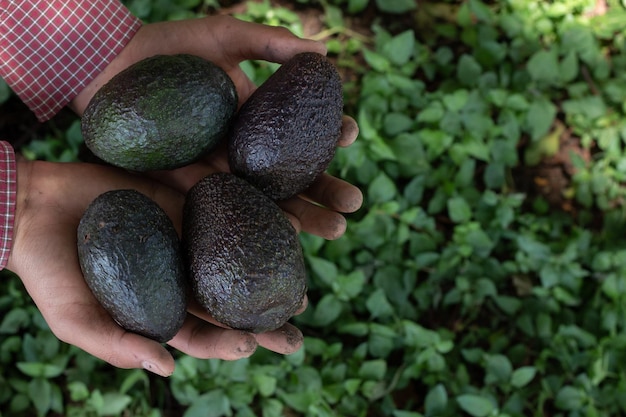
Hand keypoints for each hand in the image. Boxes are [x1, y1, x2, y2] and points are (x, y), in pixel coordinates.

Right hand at [6, 160, 304, 376]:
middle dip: (262, 320)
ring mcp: (185, 241)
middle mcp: (179, 277)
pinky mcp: (185, 205)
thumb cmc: (49, 271)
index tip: (251, 346)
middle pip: (228, 303)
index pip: (201, 335)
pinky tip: (283, 227)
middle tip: (296, 332)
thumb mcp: (74, 318)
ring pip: (236, 261)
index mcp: (158, 310)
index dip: (225, 343)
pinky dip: (252, 223)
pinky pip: (225, 215)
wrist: (35, 208)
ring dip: (268, 273)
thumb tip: (167, 368)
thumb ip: (117, 345)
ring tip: (300, 284)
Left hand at [71, 15, 363, 238]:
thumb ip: (271, 44)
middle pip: (292, 177)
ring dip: (304, 217)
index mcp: (255, 119)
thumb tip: (324, 52)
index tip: (350, 134)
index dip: (329, 136)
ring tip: (336, 230)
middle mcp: (242, 151)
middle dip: (326, 191)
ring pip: (268, 201)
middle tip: (355, 204)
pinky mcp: (190, 188)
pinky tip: (285, 233)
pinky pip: (227, 208)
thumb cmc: (170, 48)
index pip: (301, 133)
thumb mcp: (225, 38)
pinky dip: (257, 221)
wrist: (111, 66)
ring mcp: (218, 172)